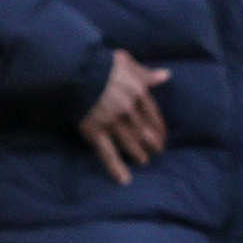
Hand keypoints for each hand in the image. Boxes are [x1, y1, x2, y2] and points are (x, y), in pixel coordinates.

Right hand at [78, 48, 170, 185]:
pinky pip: (108, 153)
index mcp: (138, 92)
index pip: (153, 115)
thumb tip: (165, 75)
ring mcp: (112, 122)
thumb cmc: (100, 63)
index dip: (158, 128)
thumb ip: (145, 73)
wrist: (76, 70)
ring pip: (130, 143)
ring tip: (143, 161)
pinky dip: (116, 168)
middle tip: (156, 151)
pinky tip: (124, 180)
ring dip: (138, 154)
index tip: (162, 136)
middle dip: (152, 144)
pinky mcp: (95, 131)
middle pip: (144, 132)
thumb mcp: (126, 63)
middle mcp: (128, 110)